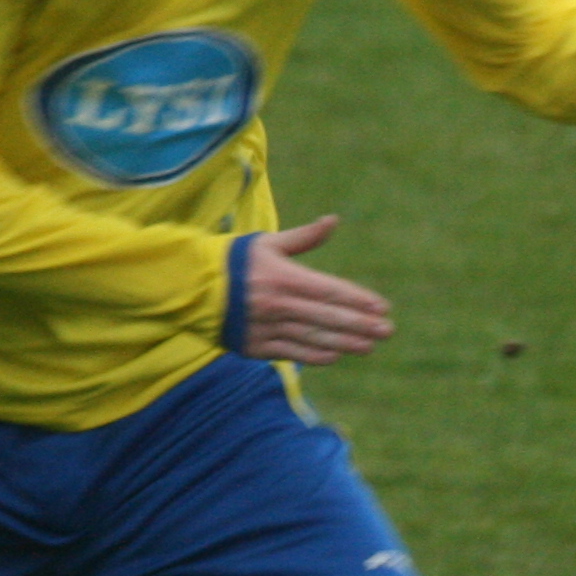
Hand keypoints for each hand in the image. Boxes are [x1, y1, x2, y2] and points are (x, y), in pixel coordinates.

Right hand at [236, 214, 394, 365]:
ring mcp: (266, 328)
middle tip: (387, 331)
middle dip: (361, 325)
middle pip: (328, 317)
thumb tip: (333, 220)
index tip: (382, 307)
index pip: (330, 291)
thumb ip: (304, 238)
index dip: (358, 300)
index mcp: (283, 277)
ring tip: (369, 345)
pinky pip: (292, 353)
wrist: (188, 285)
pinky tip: (336, 354)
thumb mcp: (268, 243)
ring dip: (345, 343)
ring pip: (314, 338)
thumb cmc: (234, 259)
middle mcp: (277, 304)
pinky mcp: (254, 346)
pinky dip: (316, 355)